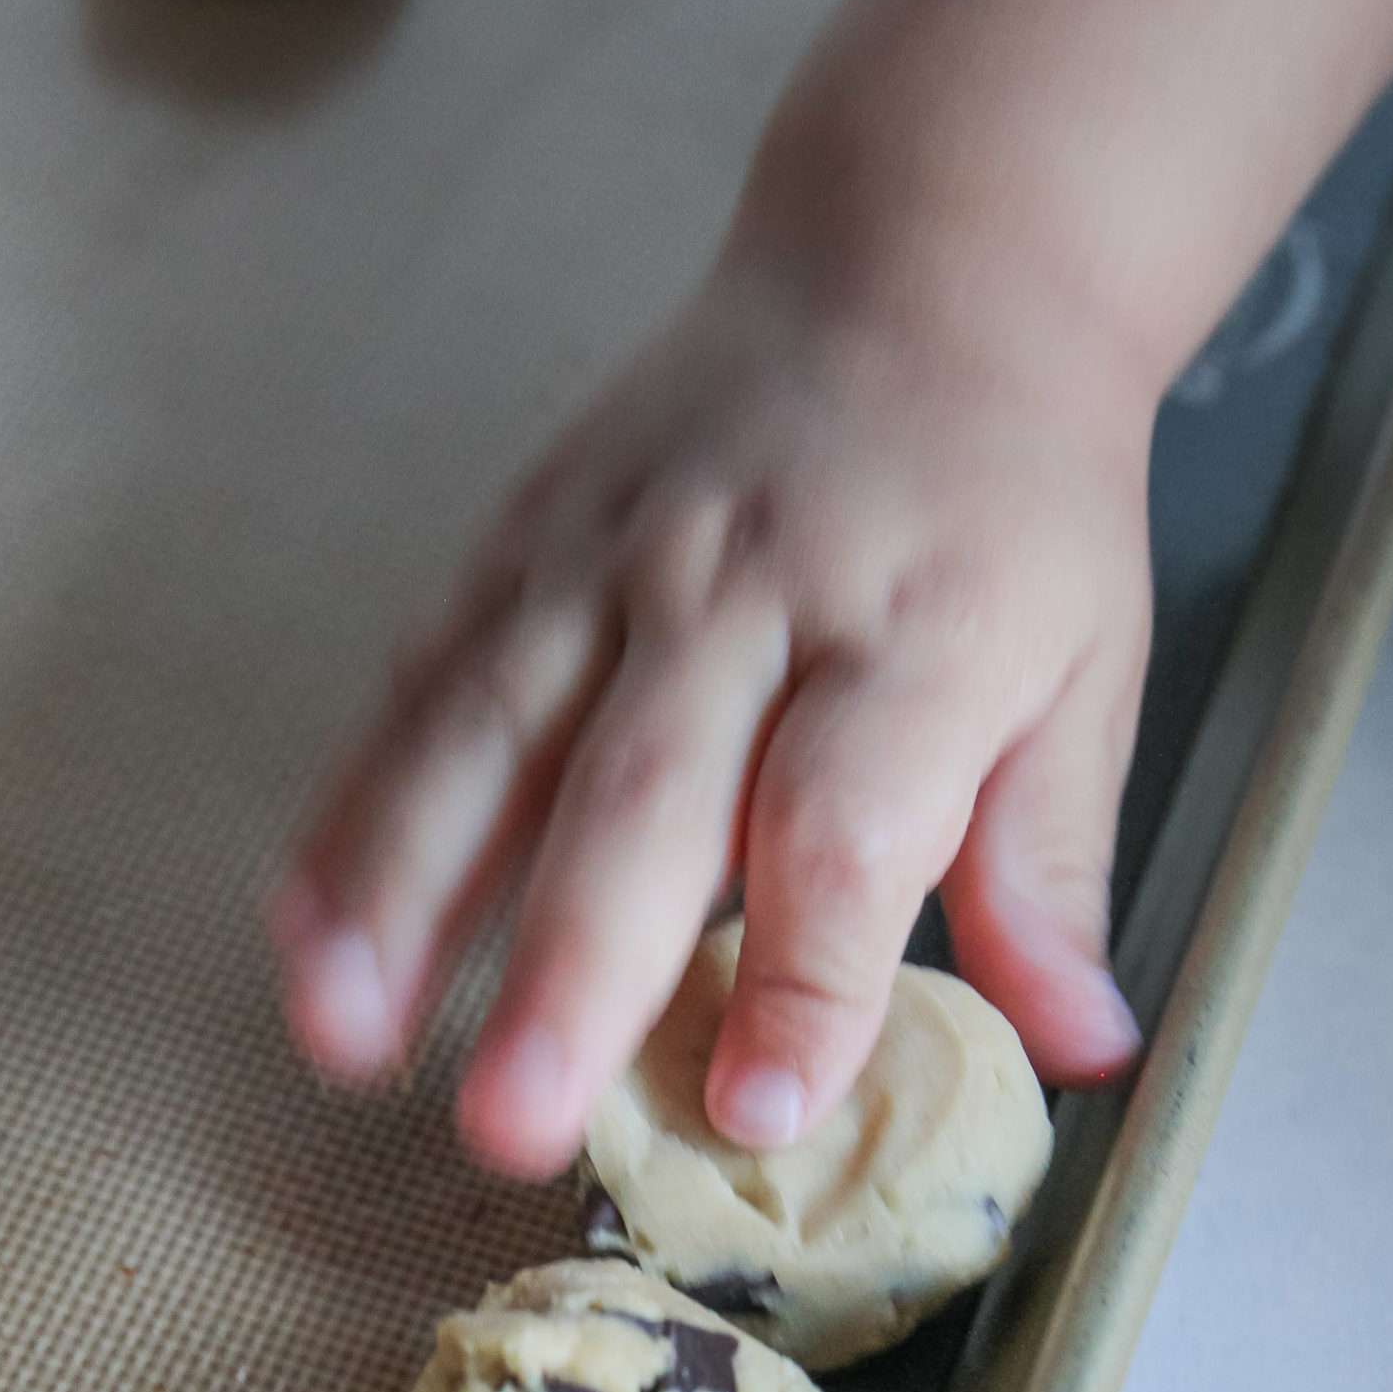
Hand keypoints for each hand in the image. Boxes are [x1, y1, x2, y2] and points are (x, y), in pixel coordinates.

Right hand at [272, 250, 1151, 1178]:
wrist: (925, 272)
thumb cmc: (1009, 507)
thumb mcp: (1088, 679)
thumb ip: (1054, 872)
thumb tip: (1081, 1048)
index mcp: (915, 641)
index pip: (849, 826)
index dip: (807, 976)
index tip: (761, 1109)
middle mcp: (751, 598)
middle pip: (645, 796)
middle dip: (570, 969)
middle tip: (512, 1119)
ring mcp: (617, 562)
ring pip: (492, 735)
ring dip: (405, 893)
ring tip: (343, 1031)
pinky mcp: (527, 542)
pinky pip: (427, 678)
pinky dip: (358, 800)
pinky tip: (304, 915)